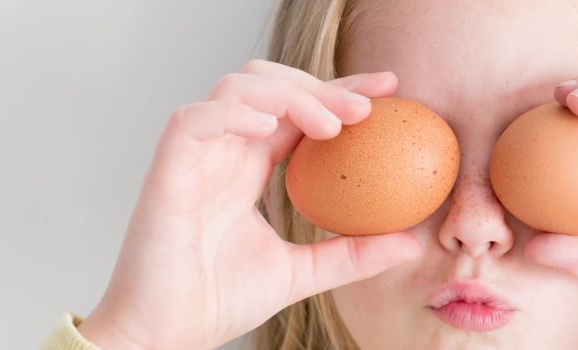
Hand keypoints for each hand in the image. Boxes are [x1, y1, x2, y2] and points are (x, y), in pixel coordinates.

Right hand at [77, 60, 421, 348]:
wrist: (166, 335)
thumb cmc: (217, 301)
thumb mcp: (303, 273)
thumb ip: (353, 254)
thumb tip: (410, 244)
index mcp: (249, 167)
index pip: (298, 111)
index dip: (340, 91)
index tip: (389, 89)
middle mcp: (223, 153)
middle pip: (270, 84)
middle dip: (321, 85)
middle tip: (368, 106)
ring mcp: (194, 157)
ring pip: (236, 88)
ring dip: (288, 94)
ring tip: (331, 124)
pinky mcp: (167, 171)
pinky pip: (194, 120)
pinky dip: (233, 113)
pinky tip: (270, 125)